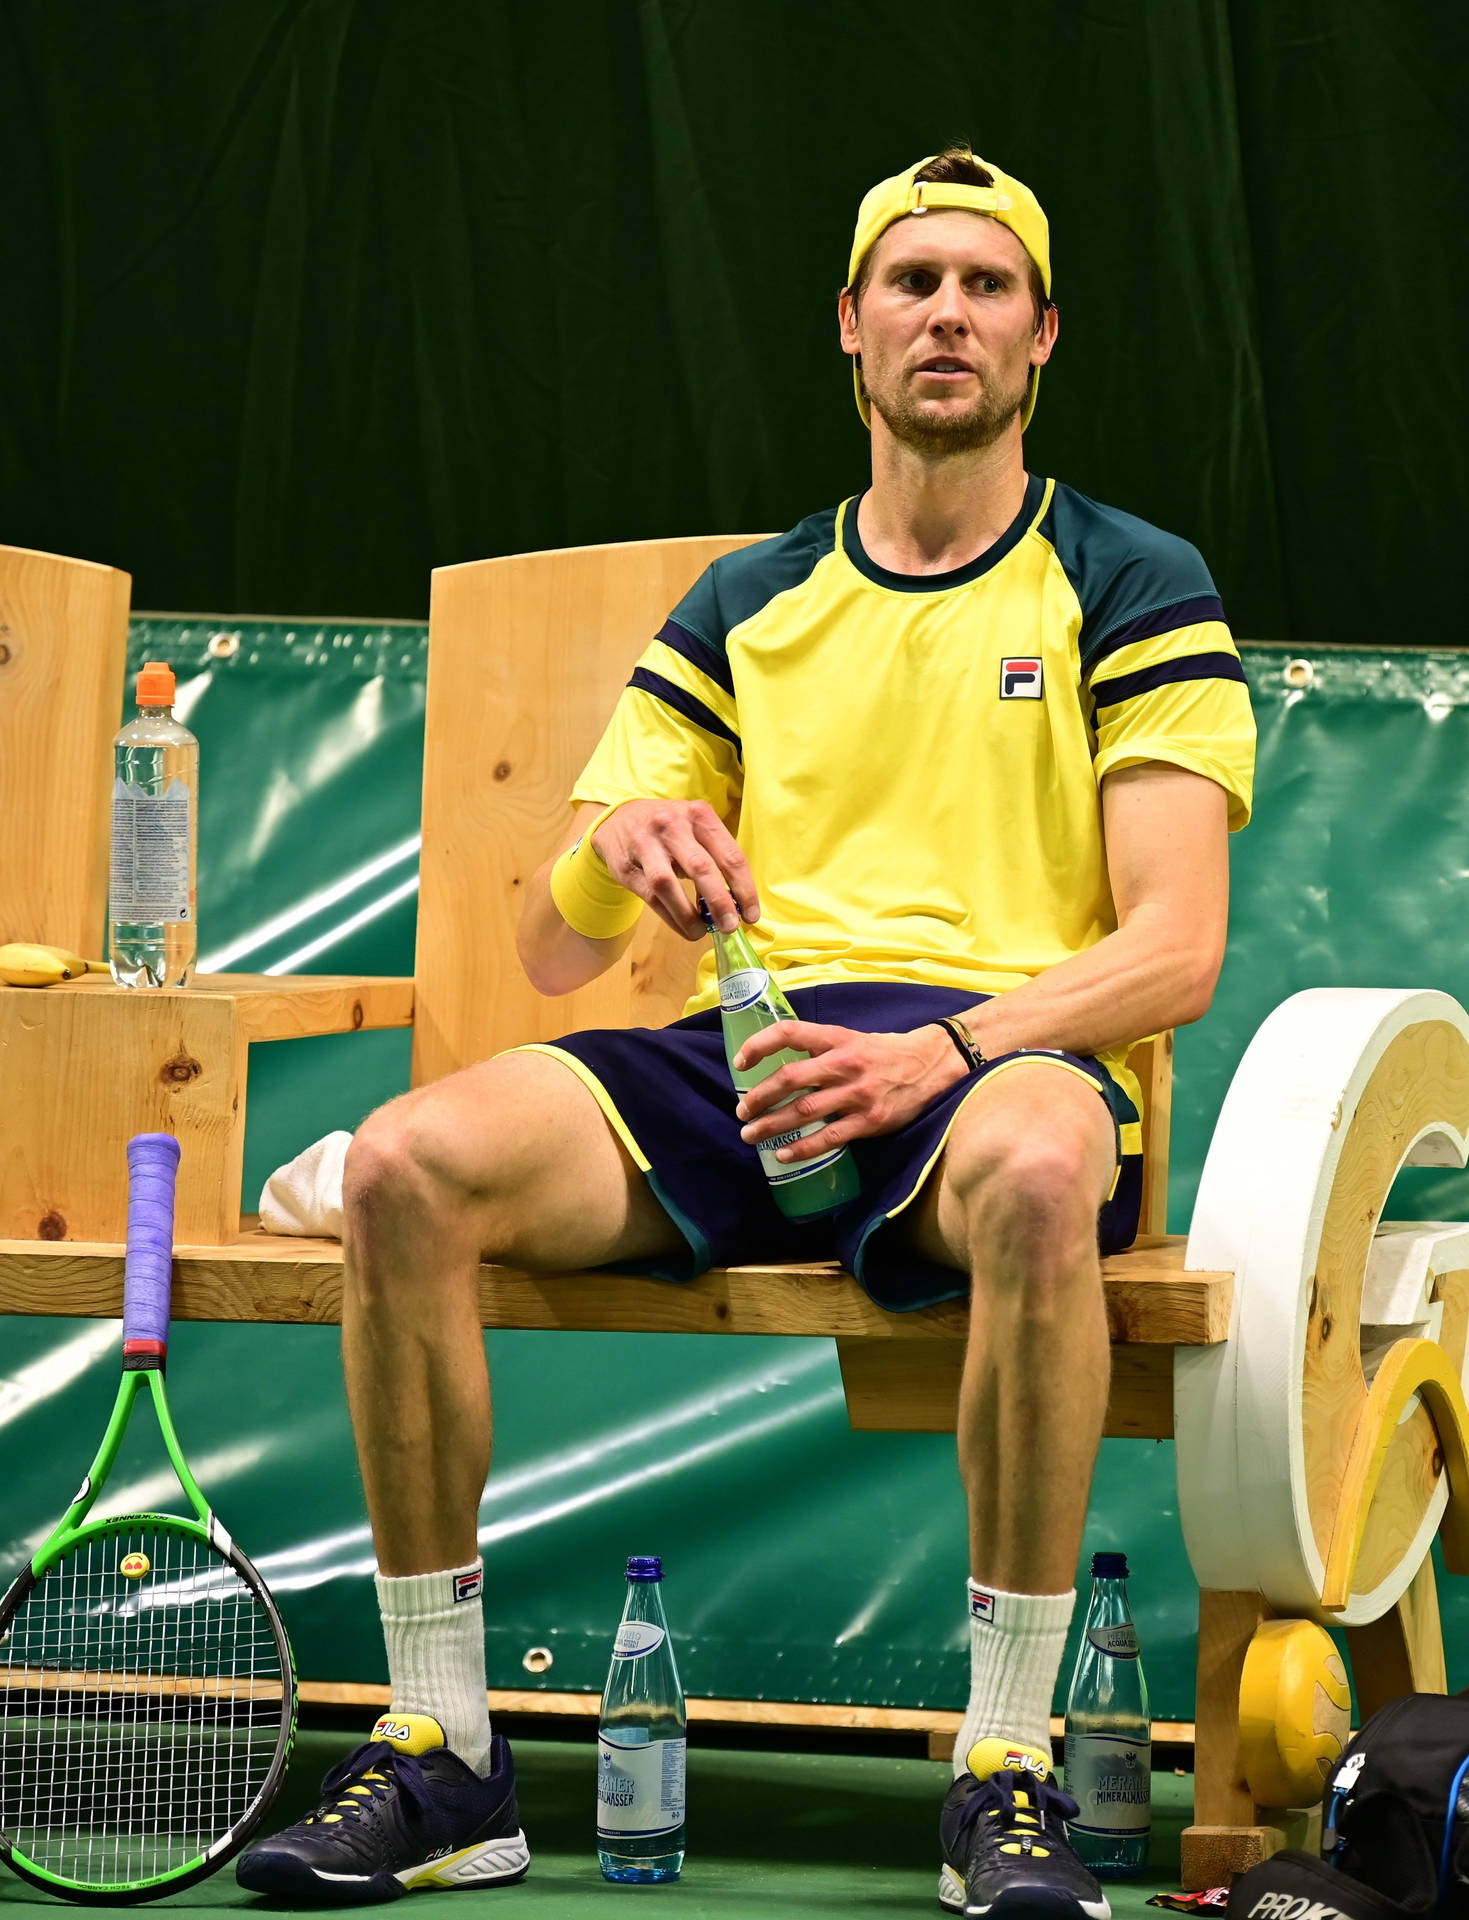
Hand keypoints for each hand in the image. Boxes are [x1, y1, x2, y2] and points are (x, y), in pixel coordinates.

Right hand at [591, 800, 757, 939]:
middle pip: (701, 868)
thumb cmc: (669, 829)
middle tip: (730, 927)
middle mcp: (672, 825)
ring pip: (668, 884)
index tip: (751, 915)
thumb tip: (737, 903)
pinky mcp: (626, 866)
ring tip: (702, 932)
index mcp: (699, 814)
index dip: (744, 888)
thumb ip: (716, 857)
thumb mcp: (695, 828)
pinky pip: (651, 897)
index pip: (730, 855)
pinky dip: (671, 917)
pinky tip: (684, 927)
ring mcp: (645, 844)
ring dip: (689, 915)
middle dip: (720, 903)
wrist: (618, 819)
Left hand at [734, 1021, 967, 1161]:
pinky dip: (802, 1148)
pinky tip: (783, 1154)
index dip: (759, 1045)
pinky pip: (828, 1137)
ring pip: (804, 1111)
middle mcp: (844, 1064)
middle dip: (759, 1097)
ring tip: (751, 1135)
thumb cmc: (884, 1052)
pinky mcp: (869, 1121)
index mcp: (837, 1038)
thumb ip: (820, 1048)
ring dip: (772, 1125)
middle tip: (741, 1112)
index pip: (789, 1033)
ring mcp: (857, 1094)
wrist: (931, 1064)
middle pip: (790, 1078)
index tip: (740, 1063)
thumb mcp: (851, 1038)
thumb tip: (780, 1062)